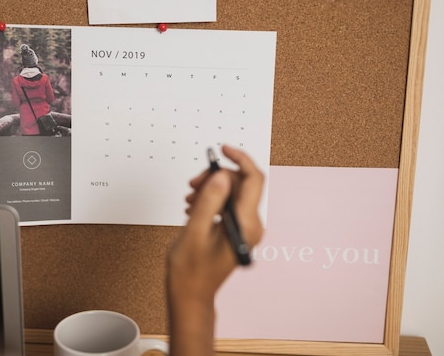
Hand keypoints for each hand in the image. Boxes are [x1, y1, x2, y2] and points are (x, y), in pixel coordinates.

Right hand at [166, 145, 264, 355]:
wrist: (191, 294)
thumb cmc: (191, 271)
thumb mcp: (194, 232)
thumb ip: (209, 201)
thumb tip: (222, 176)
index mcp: (246, 225)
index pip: (254, 179)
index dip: (239, 158)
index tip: (222, 149)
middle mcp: (251, 225)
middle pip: (241, 183)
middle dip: (216, 177)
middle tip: (193, 184)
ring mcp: (246, 228)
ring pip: (233, 192)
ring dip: (211, 189)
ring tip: (190, 200)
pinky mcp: (237, 230)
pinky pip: (228, 203)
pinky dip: (211, 199)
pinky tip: (194, 208)